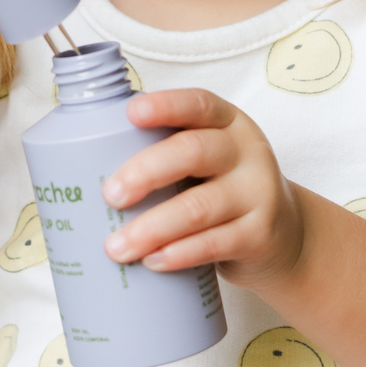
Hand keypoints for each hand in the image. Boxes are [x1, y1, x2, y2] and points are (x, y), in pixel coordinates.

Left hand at [101, 89, 304, 288]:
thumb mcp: (207, 162)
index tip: (131, 114)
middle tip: (109, 195)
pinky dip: (178, 254)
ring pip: (198, 206)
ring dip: (151, 228)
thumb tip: (80, 168)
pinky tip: (153, 261)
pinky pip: (214, 243)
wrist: (285, 235)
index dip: (165, 106)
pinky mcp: (259, 234)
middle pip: (193, 152)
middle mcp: (247, 151)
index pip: (198, 104)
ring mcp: (258, 193)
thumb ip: (165, 154)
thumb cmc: (223, 190)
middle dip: (145, 172)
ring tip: (115, 247)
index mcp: (227, 123)